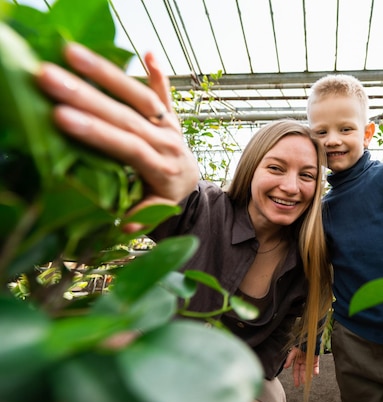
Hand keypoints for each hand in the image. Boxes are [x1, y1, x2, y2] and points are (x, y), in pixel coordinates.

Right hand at [36, 43, 198, 231]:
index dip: (97, 132)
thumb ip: (141, 217)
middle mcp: (167, 142)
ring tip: (72, 52)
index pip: (127, 146)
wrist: (192, 185)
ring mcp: (170, 125)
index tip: (62, 117)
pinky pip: (165, 93)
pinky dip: (159, 74)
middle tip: (51, 77)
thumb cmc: (164, 198)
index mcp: (161, 167)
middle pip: (126, 116)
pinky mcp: (171, 115)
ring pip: (140, 96)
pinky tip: (148, 53)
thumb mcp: (154, 212)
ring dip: (106, 73)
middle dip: (86, 96)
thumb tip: (124, 227)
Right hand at [283, 347, 319, 387]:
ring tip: (308, 379)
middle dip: (302, 377)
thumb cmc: (300, 345)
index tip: (296, 384)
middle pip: (302, 372)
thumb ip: (289, 359)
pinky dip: (316, 370)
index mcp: (297, 361)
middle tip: (303, 382)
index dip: (296, 378)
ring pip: (309, 370)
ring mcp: (309, 361)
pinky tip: (315, 373)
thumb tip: (285, 366)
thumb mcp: (293, 352)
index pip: (296, 371)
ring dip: (309, 375)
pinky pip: (316, 366)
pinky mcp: (315, 360)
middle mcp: (303, 362)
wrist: (308, 340)